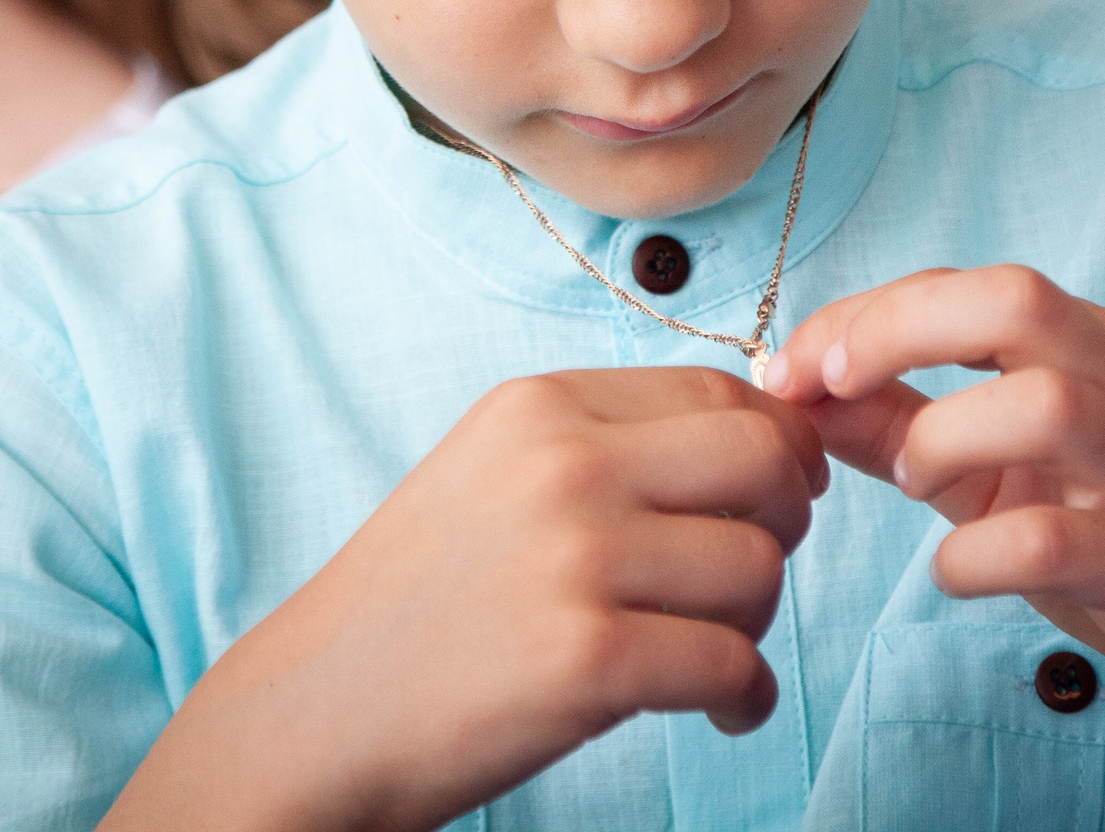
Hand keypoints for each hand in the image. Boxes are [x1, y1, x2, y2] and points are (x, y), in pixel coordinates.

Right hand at [103, 367, 825, 831]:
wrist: (314, 715)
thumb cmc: (421, 602)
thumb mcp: (497, 472)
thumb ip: (609, 443)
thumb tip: (760, 438)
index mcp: (543, 406)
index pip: (719, 390)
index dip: (776, 443)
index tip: (784, 489)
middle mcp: (563, 464)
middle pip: (762, 457)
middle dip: (790, 515)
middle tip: (754, 572)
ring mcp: (575, 559)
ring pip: (757, 567)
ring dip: (758, 621)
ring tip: (710, 652)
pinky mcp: (586, 659)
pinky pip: (734, 663)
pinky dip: (746, 696)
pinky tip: (718, 710)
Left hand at [765, 266, 1104, 830]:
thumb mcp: (1016, 478)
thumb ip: (912, 430)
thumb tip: (799, 396)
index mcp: (1101, 347)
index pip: (969, 287)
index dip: (865, 315)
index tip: (787, 366)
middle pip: (1013, 302)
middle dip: (896, 329)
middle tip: (818, 384)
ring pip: (1047, 402)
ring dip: (948, 434)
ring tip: (915, 483)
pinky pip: (1066, 535)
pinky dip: (985, 552)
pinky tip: (956, 574)